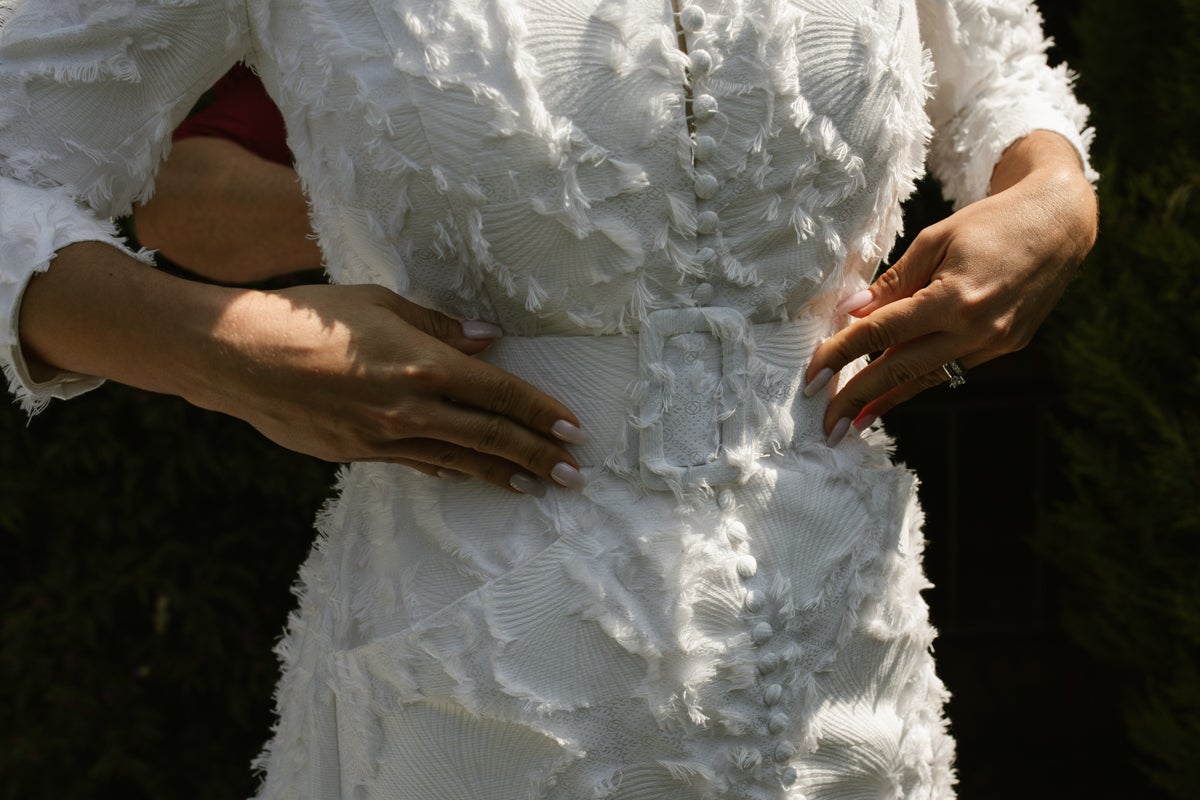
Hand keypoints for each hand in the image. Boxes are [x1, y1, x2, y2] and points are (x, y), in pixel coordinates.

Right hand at [189, 283, 586, 494]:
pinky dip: (452, 471)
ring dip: (502, 474)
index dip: (539, 413)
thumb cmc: (312, 317)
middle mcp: (410, 408)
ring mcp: (384, 438)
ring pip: (458, 460)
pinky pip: (418, 465)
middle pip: (490, 436)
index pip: (499, 393)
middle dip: (537, 455)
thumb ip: (440, 327)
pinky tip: (474, 477)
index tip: (572, 430)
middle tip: (574, 474)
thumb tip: (488, 340)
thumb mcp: (382, 304)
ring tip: (536, 486)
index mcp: (423, 365)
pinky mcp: (359, 455)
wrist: (239, 356)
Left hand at [805, 131, 1097, 443]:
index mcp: (952, 298)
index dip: (841, 354)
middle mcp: (976, 329)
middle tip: (826, 426)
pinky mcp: (1006, 347)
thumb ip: (893, 281)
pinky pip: (951, 369)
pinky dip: (919, 381)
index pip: (881, 333)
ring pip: (927, 377)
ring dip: (887, 401)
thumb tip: (852, 313)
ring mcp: (995, 343)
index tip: (812, 376)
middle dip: (858, 398)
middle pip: (900, 370)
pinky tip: (892, 396)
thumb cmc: (990, 222)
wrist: (1059, 224)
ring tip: (853, 421)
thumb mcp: (934, 240)